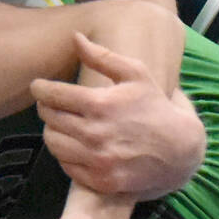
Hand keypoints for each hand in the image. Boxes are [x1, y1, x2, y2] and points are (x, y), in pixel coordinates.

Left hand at [32, 33, 204, 199]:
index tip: (38, 86)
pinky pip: (66, 165)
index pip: (52, 95)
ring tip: (63, 124)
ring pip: (52, 143)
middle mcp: (94, 134)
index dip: (40, 88)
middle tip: (52, 104)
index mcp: (100, 104)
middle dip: (45, 108)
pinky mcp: (100, 181)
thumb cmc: (155, 107)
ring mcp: (97, 160)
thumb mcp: (136, 74)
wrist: (180, 151)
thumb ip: (102, 56)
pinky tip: (76, 144)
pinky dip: (66, 153)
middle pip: (48, 119)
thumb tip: (75, 38)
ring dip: (53, 131)